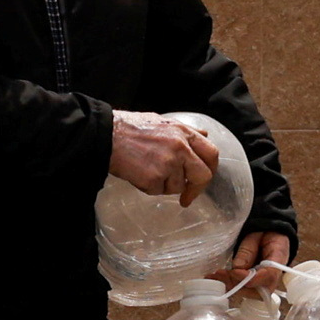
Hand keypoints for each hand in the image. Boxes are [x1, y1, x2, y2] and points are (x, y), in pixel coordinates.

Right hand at [105, 111, 220, 199]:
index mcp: (185, 133)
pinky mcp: (154, 178)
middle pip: (203, 176)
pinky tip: (139, 174)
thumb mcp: (164, 122)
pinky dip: (150, 187)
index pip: (212, 154)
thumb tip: (204, 136)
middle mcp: (181, 148)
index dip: (210, 169)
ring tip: (148, 170)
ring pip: (178, 186)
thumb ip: (186, 131)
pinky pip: (158, 191)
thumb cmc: (132, 128)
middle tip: (186, 197)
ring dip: (165, 185)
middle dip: (196, 189)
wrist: (107, 135)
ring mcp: (168, 164)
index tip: (203, 180)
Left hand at [216, 227, 295, 289]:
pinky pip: (242, 289)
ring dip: (230, 284)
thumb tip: (237, 267)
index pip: (269, 276)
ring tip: (214, 275)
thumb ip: (248, 250)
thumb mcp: (256, 235)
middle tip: (221, 273)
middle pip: (257, 290)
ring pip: (247, 292)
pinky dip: (228, 284)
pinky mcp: (255, 285)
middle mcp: (273, 277)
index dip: (251, 278)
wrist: (271, 236)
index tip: (234, 272)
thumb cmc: (265, 234)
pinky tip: (215, 278)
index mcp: (279, 260)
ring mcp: (264, 283)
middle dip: (237, 283)